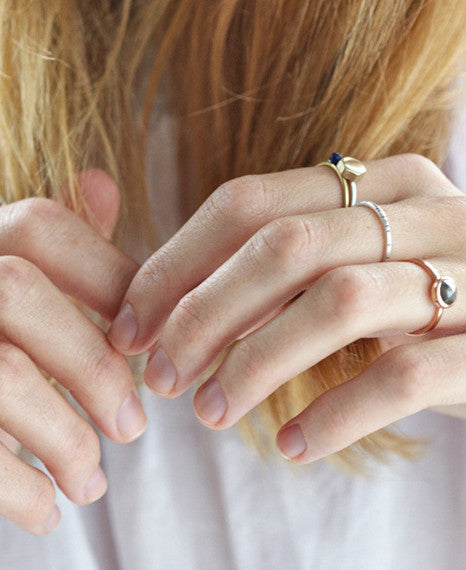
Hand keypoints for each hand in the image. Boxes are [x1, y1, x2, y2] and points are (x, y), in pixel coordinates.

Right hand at [0, 171, 145, 534]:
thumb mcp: (19, 284)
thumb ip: (64, 244)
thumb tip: (103, 182)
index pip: (40, 226)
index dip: (110, 278)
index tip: (151, 340)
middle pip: (19, 294)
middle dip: (92, 366)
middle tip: (135, 426)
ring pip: (0, 373)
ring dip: (62, 438)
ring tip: (93, 481)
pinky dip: (13, 490)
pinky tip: (48, 510)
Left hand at [109, 154, 465, 476]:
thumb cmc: (451, 323)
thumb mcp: (371, 283)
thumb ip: (296, 278)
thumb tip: (182, 312)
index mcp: (387, 184)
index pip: (253, 202)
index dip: (180, 261)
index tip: (134, 322)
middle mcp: (434, 211)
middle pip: (286, 245)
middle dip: (205, 313)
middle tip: (163, 376)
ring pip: (339, 301)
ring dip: (257, 363)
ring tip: (213, 414)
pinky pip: (404, 375)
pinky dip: (334, 413)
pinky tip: (293, 447)